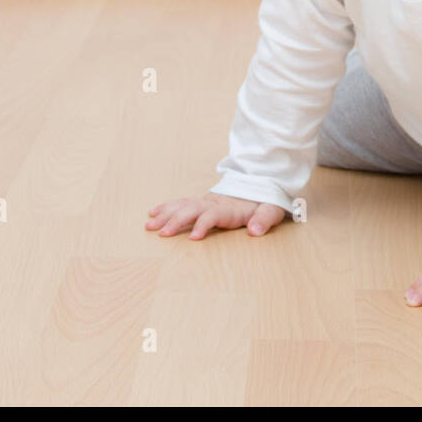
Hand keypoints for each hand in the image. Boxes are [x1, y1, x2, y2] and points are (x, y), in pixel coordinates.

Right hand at [145, 192, 286, 239]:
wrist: (260, 183)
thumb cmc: (265, 201)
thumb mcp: (271, 209)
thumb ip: (264, 219)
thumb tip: (255, 231)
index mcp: (230, 208)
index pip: (213, 215)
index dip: (203, 225)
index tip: (193, 237)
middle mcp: (214, 203)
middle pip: (192, 209)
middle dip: (176, 221)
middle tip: (162, 234)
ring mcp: (206, 201)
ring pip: (182, 206)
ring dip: (165, 215)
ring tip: (149, 226)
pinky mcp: (201, 202)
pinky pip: (180, 203)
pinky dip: (166, 207)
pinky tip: (153, 213)